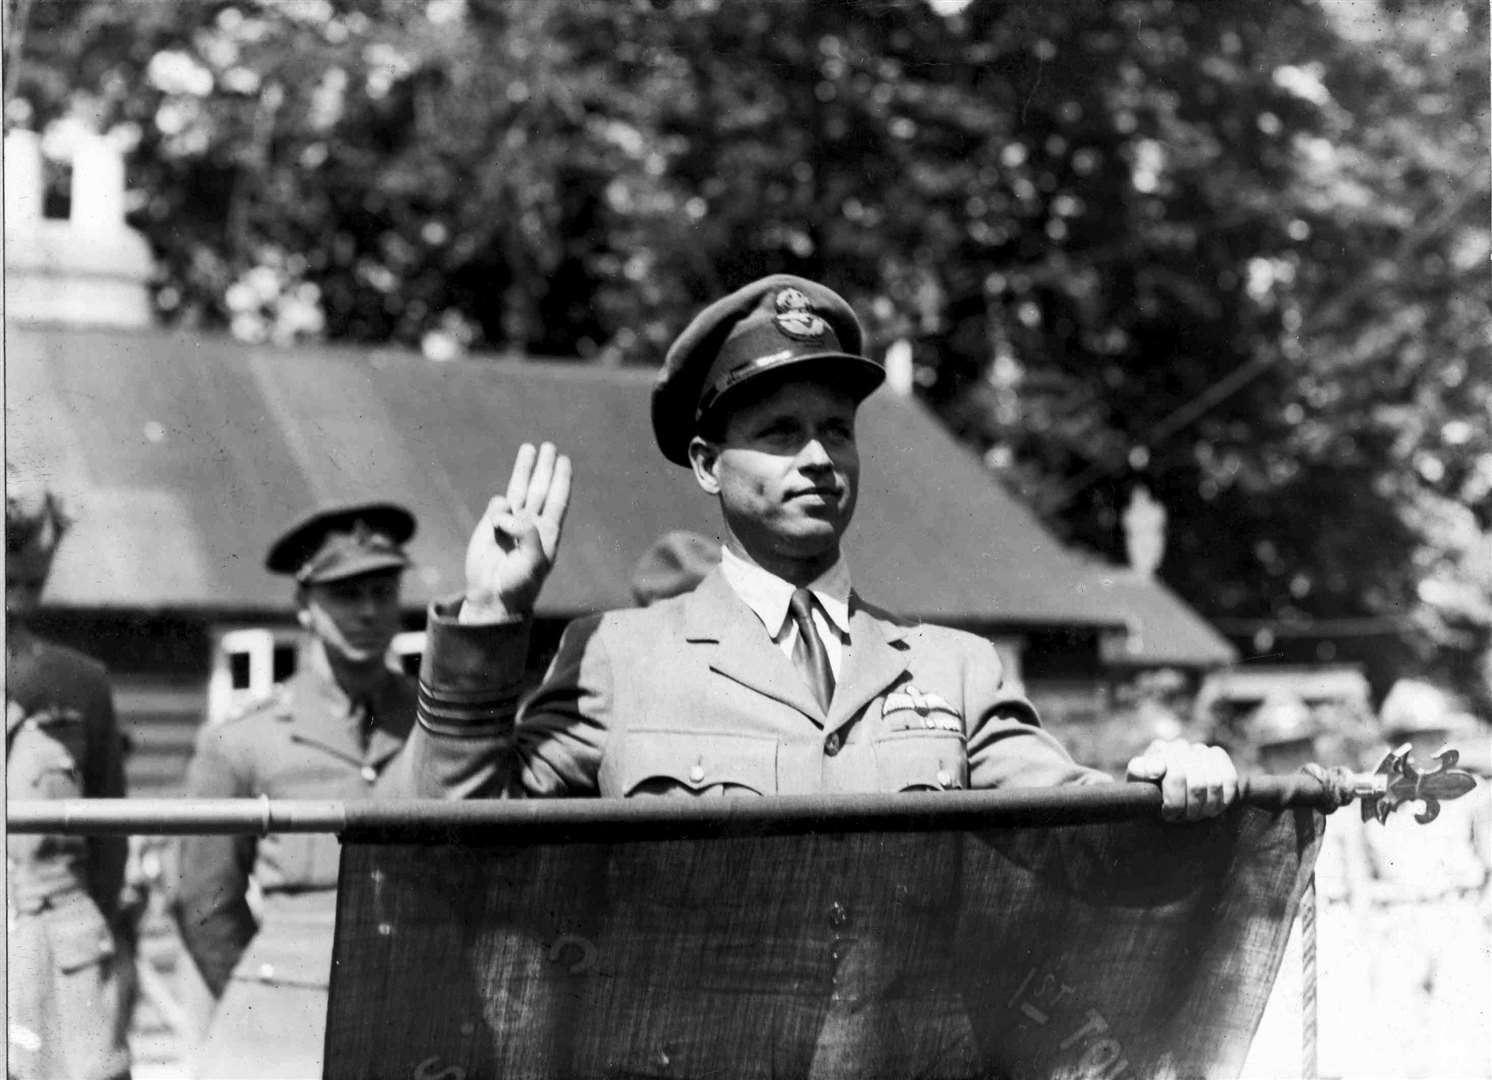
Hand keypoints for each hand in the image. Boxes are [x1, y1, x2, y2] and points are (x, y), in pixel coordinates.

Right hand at [462, 442, 571, 621]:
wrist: (492, 595)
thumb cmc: (519, 585)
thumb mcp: (532, 566)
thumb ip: (530, 538)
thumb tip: (518, 515)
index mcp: (547, 533)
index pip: (557, 500)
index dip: (562, 479)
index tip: (564, 460)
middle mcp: (531, 523)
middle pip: (540, 488)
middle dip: (545, 467)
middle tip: (549, 446)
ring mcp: (511, 522)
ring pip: (519, 489)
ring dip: (524, 469)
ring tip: (529, 448)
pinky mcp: (491, 524)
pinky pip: (497, 505)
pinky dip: (499, 510)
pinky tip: (498, 525)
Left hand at [1126, 739, 1237, 821]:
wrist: (1162, 796)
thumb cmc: (1148, 792)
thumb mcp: (1138, 784)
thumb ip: (1140, 772)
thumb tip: (1159, 768)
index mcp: (1159, 751)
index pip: (1176, 775)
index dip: (1174, 800)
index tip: (1168, 814)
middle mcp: (1181, 747)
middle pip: (1196, 783)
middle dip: (1190, 806)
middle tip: (1184, 818)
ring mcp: (1201, 751)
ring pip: (1214, 783)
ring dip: (1206, 806)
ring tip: (1197, 815)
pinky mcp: (1219, 759)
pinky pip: (1230, 778)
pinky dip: (1224, 799)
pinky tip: (1213, 809)